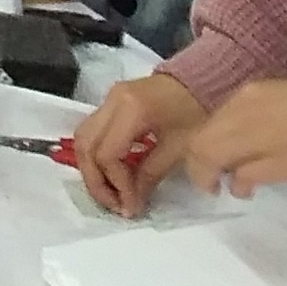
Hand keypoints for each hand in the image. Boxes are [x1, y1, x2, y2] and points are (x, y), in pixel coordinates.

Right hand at [73, 70, 207, 216]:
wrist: (202, 79)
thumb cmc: (195, 111)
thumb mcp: (178, 147)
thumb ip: (151, 174)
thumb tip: (132, 202)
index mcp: (130, 109)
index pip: (108, 154)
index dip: (117, 185)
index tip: (132, 206)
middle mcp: (111, 101)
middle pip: (86, 146)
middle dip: (96, 181)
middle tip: (114, 204)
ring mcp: (108, 98)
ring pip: (83, 139)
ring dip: (92, 170)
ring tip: (112, 193)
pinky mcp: (110, 101)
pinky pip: (93, 132)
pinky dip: (98, 156)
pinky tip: (114, 174)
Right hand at [183, 72, 286, 199]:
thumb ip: (250, 175)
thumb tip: (232, 183)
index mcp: (239, 126)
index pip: (200, 149)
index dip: (199, 174)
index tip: (213, 192)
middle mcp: (237, 103)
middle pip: (203, 131)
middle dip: (204, 159)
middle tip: (219, 182)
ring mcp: (251, 91)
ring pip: (217, 119)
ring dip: (218, 144)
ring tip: (236, 166)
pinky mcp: (266, 86)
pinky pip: (234, 109)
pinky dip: (233, 130)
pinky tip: (251, 144)